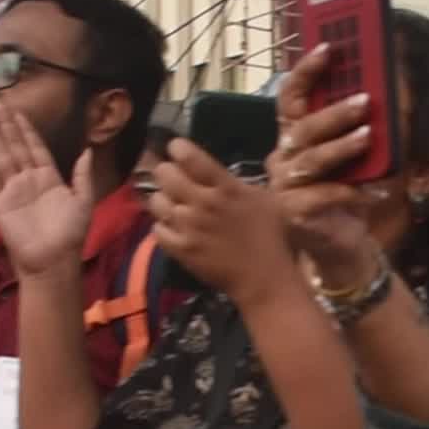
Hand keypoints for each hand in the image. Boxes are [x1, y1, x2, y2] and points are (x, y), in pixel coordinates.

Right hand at [0, 105, 94, 280]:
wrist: (53, 261)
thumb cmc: (71, 233)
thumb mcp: (83, 201)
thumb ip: (83, 175)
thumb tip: (88, 151)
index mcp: (49, 178)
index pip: (35, 147)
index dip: (26, 130)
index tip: (18, 112)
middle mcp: (29, 180)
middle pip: (15, 147)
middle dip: (6, 126)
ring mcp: (12, 191)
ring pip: (0, 158)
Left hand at [150, 140, 302, 304]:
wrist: (264, 280)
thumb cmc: (272, 238)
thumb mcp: (265, 200)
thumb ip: (238, 184)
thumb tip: (217, 174)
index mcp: (225, 188)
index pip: (189, 156)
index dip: (178, 148)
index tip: (178, 150)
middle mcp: (203, 203)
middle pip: (165, 173)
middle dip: (167, 172)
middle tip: (174, 178)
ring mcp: (189, 227)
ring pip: (156, 201)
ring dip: (163, 199)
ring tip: (173, 204)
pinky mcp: (181, 249)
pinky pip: (157, 229)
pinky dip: (162, 226)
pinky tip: (173, 227)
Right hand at [269, 44, 383, 286]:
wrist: (337, 246)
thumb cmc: (343, 198)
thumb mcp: (352, 160)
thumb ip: (355, 131)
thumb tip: (380, 95)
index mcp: (292, 137)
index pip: (291, 97)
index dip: (307, 71)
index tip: (330, 48)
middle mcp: (282, 158)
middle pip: (305, 128)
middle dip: (335, 113)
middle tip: (365, 101)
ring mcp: (283, 186)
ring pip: (312, 160)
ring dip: (342, 147)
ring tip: (368, 137)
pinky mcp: (293, 212)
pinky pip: (321, 196)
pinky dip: (350, 192)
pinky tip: (374, 191)